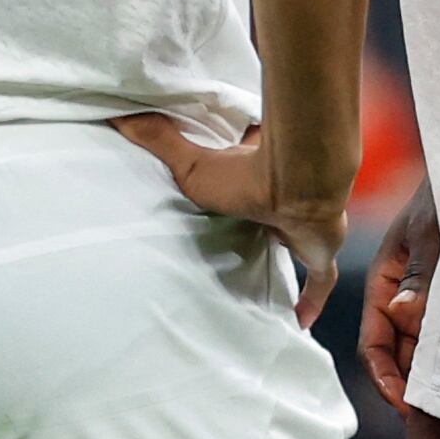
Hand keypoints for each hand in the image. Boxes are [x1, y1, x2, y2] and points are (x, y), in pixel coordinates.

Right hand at [114, 113, 343, 316]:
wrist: (298, 185)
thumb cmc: (246, 174)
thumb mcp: (191, 165)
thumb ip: (160, 141)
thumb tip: (120, 116)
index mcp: (257, 177)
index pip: (252, 174)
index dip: (243, 179)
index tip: (230, 187)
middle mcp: (285, 202)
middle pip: (273, 213)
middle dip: (265, 222)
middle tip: (246, 239)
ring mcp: (305, 227)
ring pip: (299, 242)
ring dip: (288, 252)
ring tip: (269, 276)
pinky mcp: (320, 251)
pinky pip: (319, 279)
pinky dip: (312, 299)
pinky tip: (301, 322)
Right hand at [360, 185, 439, 408]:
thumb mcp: (435, 233)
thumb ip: (422, 274)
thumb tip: (405, 313)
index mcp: (384, 284)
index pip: (374, 344)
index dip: (387, 378)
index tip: (407, 405)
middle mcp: (403, 298)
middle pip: (399, 355)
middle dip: (413, 387)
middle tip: (438, 419)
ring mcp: (429, 300)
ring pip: (425, 350)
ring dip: (436, 375)